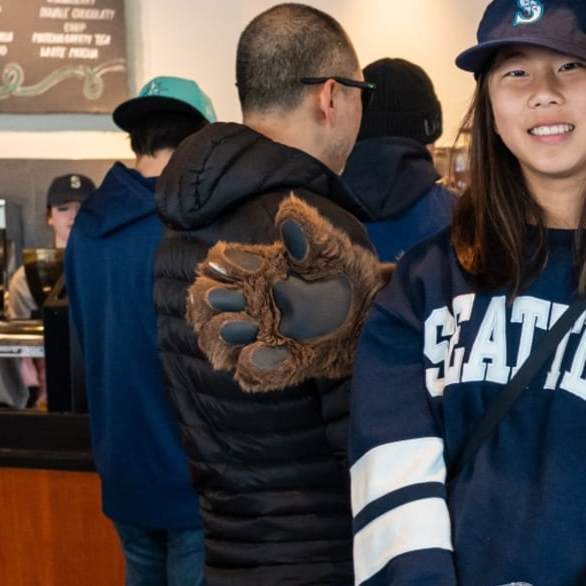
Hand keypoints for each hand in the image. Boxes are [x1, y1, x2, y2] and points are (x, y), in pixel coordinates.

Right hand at [185, 195, 382, 391]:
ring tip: (248, 327)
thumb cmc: (349, 274)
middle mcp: (249, 304)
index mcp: (254, 271)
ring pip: (217, 341)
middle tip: (234, 301)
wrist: (379, 311)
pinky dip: (254, 364)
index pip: (217, 265)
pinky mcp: (278, 366)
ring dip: (223, 335)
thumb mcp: (332, 249)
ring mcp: (260, 337)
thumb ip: (309, 234)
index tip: (239, 265)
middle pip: (206, 304)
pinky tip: (267, 352)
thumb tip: (288, 212)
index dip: (221, 265)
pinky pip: (251, 373)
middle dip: (211, 303)